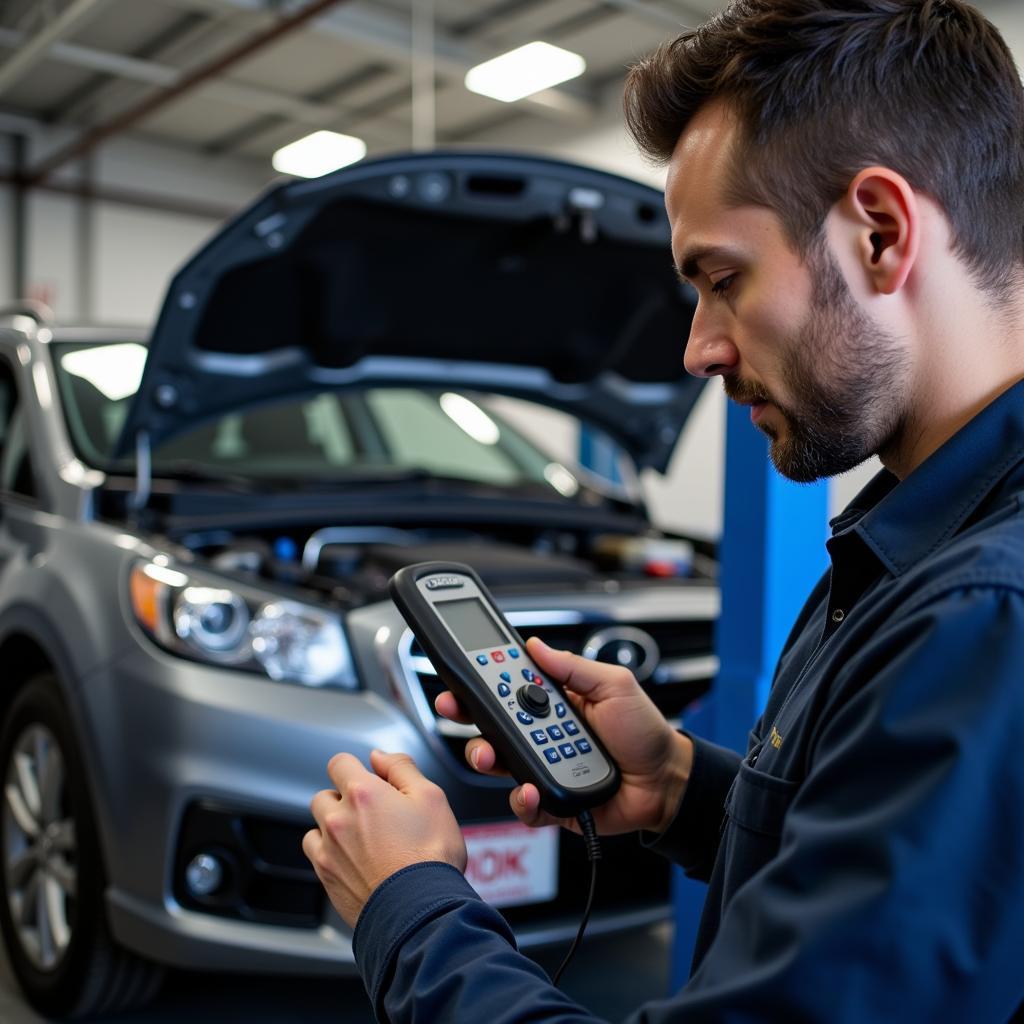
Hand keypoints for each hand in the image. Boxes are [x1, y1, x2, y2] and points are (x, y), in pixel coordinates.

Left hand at [303, 750, 466, 927]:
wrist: (421, 912)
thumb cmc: (430, 856)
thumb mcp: (431, 797)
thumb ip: (401, 767)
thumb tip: (379, 756)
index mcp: (362, 793)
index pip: (339, 762)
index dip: (355, 767)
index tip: (369, 780)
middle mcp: (338, 820)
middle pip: (325, 795)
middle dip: (344, 799)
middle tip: (374, 815)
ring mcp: (328, 852)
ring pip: (317, 827)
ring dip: (333, 827)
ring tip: (364, 840)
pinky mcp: (327, 880)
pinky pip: (316, 856)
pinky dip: (329, 854)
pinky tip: (355, 861)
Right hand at [435, 636, 692, 836]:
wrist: (666, 781)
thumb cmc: (644, 731)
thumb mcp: (614, 685)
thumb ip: (573, 667)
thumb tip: (536, 645)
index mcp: (552, 702)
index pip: (505, 688)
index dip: (479, 683)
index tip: (458, 676)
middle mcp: (540, 734)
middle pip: (490, 725)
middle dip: (467, 716)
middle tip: (456, 709)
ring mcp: (541, 768)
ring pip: (497, 764)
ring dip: (486, 756)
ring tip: (492, 754)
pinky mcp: (549, 802)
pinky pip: (523, 804)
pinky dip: (521, 800)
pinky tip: (529, 789)